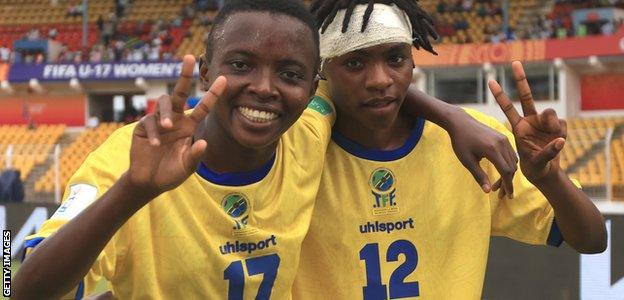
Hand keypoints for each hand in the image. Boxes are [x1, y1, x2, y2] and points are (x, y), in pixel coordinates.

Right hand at [128, 55, 226, 198]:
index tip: (224, 79)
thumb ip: (195, 156)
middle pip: (180, 92)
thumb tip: (204, 142)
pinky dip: (154, 133)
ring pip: (163, 103)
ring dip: (165, 113)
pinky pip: (149, 122)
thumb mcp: (187, 167)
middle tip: (189, 57)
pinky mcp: (143, 126)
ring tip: (168, 127)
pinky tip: (155, 145)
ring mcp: (159, 121)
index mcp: (189, 126)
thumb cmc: (171, 173)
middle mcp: (175, 120)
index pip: (203, 107)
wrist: (149, 182)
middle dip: (184, 74)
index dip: (213, 94)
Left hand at [447, 111, 517, 196]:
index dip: (508, 186)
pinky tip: (502, 171)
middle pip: (512, 167)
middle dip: (508, 182)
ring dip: (509, 173)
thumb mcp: (467, 161)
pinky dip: (509, 164)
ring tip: (500, 184)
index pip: (506, 172)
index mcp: (492, 150)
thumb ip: (479, 176)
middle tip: (502, 194)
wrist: (461, 122)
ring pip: (513, 161)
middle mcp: (502, 143)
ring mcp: (504, 139)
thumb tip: (488, 191)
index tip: (508, 196)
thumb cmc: (461, 142)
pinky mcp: (503, 136)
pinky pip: (511, 153)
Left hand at [488, 61, 566, 185]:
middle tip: (514, 62)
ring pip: (550, 113)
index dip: (500, 95)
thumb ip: (547, 151)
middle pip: (526, 97)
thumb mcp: (536, 162)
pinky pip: (562, 124)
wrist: (544, 172)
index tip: (491, 81)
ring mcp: (542, 122)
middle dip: (521, 79)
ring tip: (554, 138)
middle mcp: (529, 122)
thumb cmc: (534, 168)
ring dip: (553, 124)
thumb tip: (561, 140)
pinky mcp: (555, 126)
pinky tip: (558, 142)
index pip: (508, 108)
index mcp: (518, 128)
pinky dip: (561, 133)